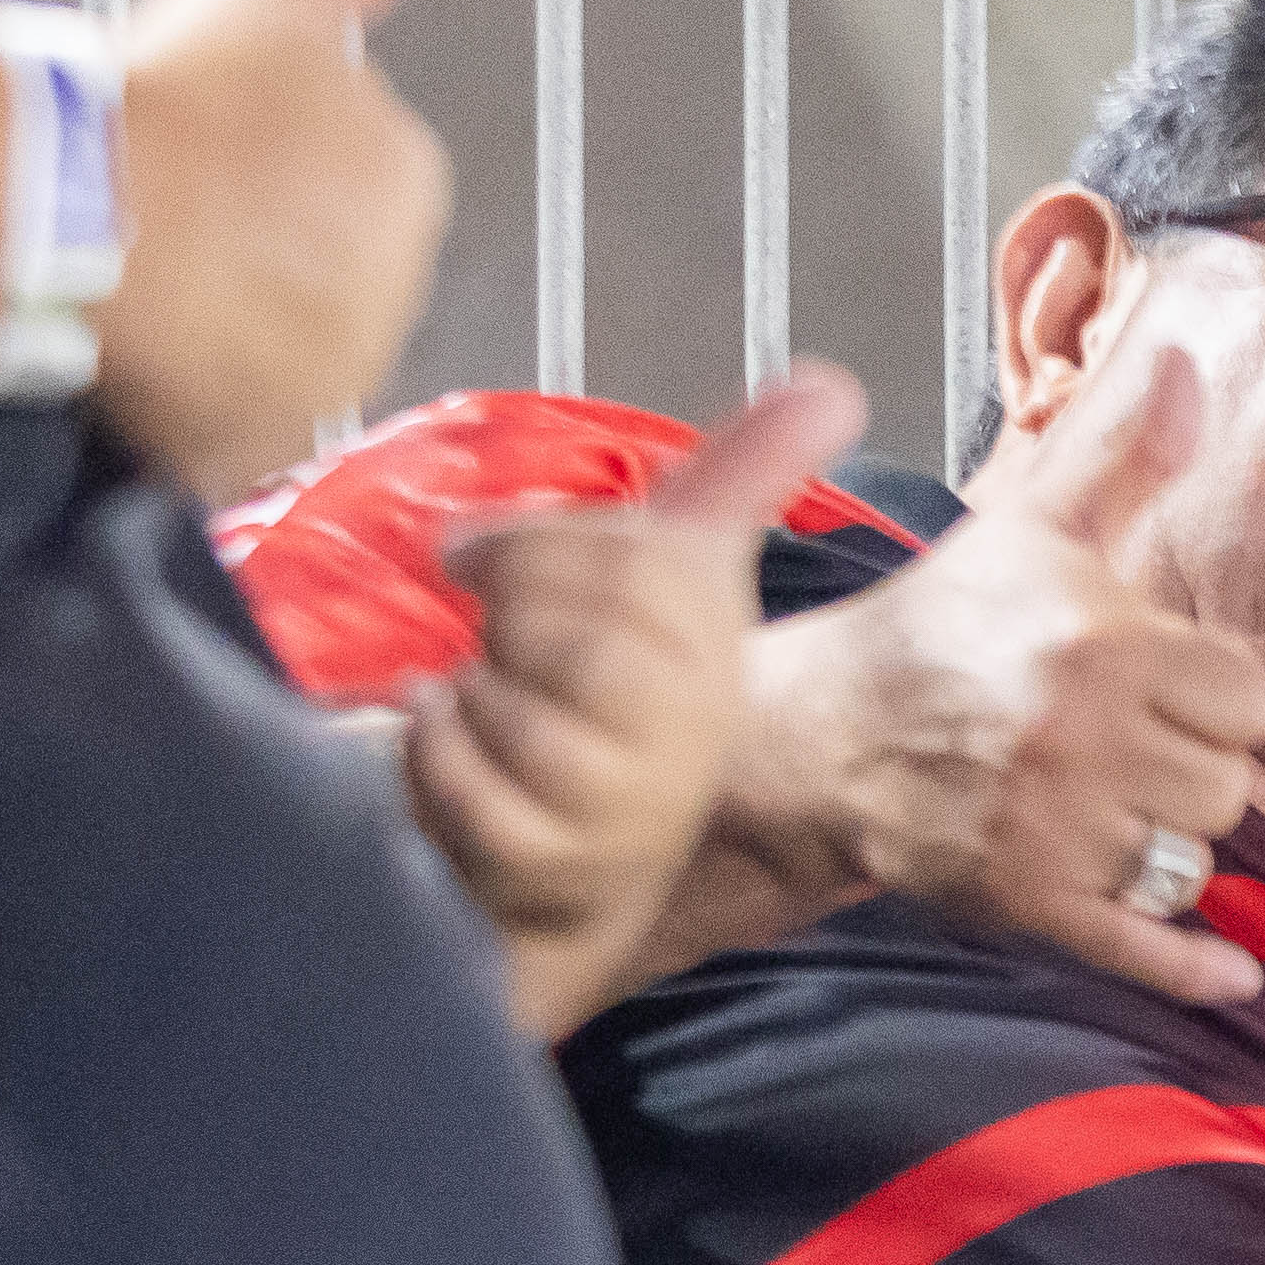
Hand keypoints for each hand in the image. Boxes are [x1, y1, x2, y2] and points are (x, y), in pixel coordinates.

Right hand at [100, 0, 476, 503]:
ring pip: (264, 337)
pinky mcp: (260, 441)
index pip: (345, 174)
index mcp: (408, 175)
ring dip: (214, 311)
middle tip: (157, 201)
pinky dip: (185, 389)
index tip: (195, 140)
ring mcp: (329, 371)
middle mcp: (395, 285)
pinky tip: (132, 339)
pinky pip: (223, 416)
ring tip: (135, 265)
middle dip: (244, 236)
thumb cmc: (161, 92)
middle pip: (309, 260)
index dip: (257, 155)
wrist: (67, 206)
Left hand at [407, 365, 870, 1037]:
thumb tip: (833, 383)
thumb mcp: (677, 581)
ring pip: (511, 694)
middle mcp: (693, 730)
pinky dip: (431, 748)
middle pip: (571, 623)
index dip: (535, 547)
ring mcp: (630, 804)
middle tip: (496, 648)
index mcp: (718, 648)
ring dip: (464, 694)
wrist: (572, 881)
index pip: (640, 560)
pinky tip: (454, 756)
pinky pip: (461, 764)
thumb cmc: (610, 715)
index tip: (481, 561)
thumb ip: (744, 477)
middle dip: (502, 619)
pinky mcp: (557, 863)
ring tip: (486, 714)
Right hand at [713, 332, 1264, 1008]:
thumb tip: (1180, 358)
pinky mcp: (1029, 902)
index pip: (1246, 695)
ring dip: (1167, 843)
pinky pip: (1144, 948)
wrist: (818, 735)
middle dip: (1189, 769)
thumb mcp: (1028, 526)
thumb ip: (1118, 450)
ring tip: (1103, 809)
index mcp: (1098, 639)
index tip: (1158, 690)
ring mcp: (1057, 826)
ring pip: (1195, 860)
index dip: (1210, 695)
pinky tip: (1232, 976)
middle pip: (1228, 783)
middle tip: (1120, 750)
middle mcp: (1083, 735)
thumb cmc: (936, 626)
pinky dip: (1193, 967)